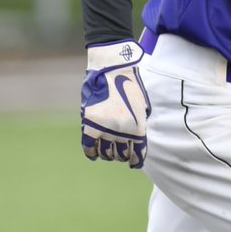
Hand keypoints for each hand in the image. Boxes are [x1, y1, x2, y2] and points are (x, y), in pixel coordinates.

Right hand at [81, 40, 150, 168]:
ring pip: (106, 154)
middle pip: (121, 155)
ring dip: (108, 154)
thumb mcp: (141, 106)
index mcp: (138, 128)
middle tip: (120, 150)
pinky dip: (92, 153)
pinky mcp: (90, 124)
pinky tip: (94, 154)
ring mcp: (105, 129)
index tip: (134, 163)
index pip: (138, 155)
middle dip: (122, 154)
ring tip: (108, 149)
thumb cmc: (130, 84)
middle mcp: (122, 132)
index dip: (136, 161)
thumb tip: (134, 140)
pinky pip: (89, 147)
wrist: (112, 68)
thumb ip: (138, 124)